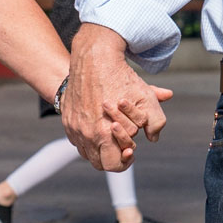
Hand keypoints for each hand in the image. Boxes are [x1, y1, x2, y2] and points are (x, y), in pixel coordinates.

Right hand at [60, 23, 169, 171]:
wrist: (93, 58)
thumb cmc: (121, 77)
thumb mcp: (145, 98)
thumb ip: (156, 121)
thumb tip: (154, 137)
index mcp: (104, 133)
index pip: (113, 164)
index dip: (125, 162)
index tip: (131, 151)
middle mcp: (86, 133)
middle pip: (99, 164)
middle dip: (113, 158)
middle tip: (123, 148)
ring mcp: (74, 127)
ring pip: (86, 153)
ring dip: (100, 150)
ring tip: (111, 138)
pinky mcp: (67, 119)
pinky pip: (77, 140)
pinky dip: (88, 139)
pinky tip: (98, 128)